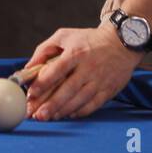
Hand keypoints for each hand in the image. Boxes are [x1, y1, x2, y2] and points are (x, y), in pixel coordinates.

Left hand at [23, 24, 141, 121]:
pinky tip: (68, 114)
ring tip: (50, 117)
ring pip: (80, 100)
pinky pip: (93, 105)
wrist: (122, 42)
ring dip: (63, 111)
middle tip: (37, 115)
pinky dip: (80, 112)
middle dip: (51, 104)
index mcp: (76, 53)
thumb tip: (28, 67)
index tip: (31, 94)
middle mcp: (89, 67)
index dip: (43, 83)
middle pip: (68, 90)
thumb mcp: (65, 36)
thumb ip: (44, 49)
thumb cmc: (89, 39)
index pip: (57, 70)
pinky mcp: (109, 90)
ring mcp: (100, 80)